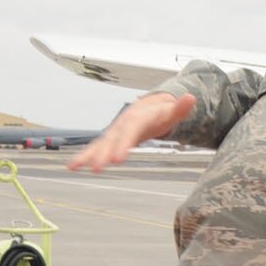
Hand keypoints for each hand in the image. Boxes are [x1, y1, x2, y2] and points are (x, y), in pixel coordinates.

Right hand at [67, 92, 195, 171]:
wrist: (148, 107)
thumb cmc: (161, 112)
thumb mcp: (173, 111)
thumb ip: (181, 108)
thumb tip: (191, 97)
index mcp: (137, 118)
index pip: (130, 131)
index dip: (124, 143)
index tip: (118, 158)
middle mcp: (122, 124)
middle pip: (112, 139)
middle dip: (104, 153)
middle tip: (97, 167)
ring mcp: (114, 132)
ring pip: (100, 144)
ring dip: (89, 155)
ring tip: (76, 166)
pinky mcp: (110, 139)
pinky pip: (96, 148)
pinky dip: (85, 156)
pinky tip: (73, 166)